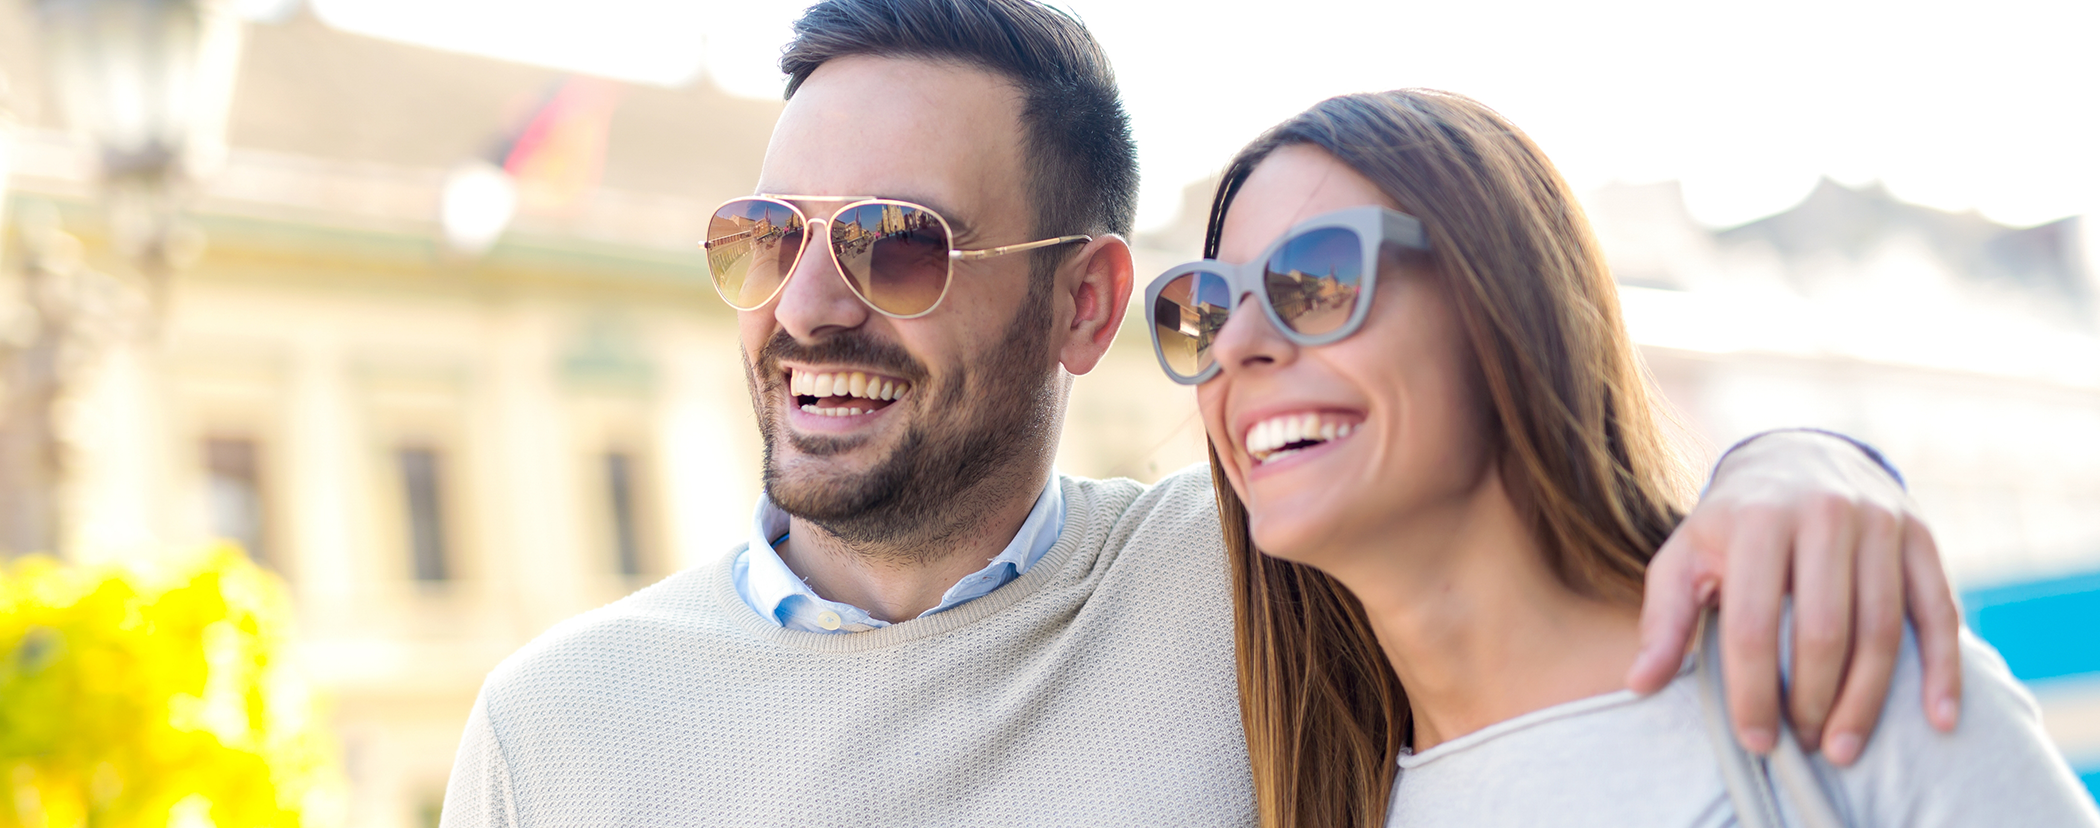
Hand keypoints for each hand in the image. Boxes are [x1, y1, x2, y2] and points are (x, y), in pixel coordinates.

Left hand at [1626, 430, 1962, 765]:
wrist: (1797, 458)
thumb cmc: (1730, 525)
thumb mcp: (1685, 557)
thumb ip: (1663, 618)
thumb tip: (1639, 684)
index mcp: (1756, 520)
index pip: (1753, 623)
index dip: (1753, 690)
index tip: (1754, 740)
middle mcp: (1823, 514)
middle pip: (1824, 631)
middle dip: (1812, 701)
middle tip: (1802, 747)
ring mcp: (1879, 522)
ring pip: (1882, 628)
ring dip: (1867, 700)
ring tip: (1844, 748)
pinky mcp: (1920, 535)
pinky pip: (1939, 611)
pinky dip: (1943, 671)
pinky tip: (1938, 721)